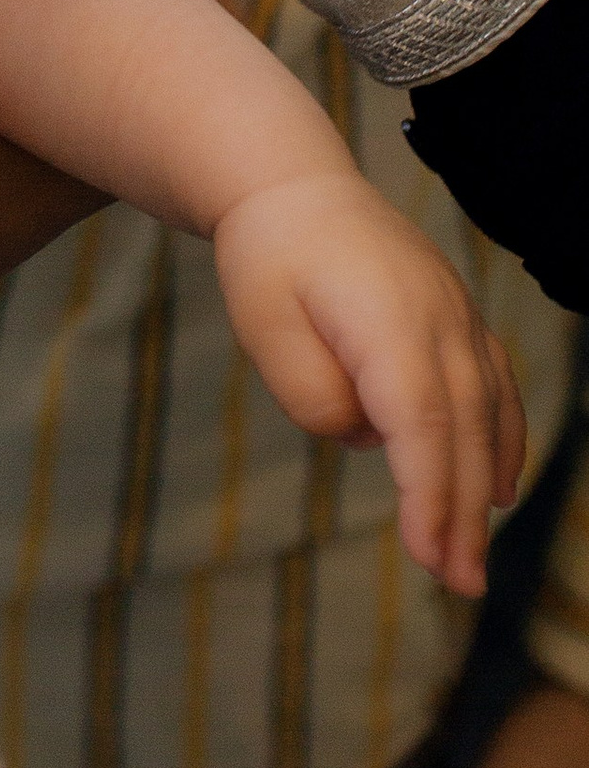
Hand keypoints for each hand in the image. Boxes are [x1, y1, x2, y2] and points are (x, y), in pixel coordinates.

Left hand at [212, 175, 523, 598]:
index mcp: (389, 320)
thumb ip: (311, 392)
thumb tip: (366, 434)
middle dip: (462, 512)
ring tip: (472, 558)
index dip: (430, 492)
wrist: (294, 184)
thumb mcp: (264, 326)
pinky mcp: (459, 318)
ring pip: (487, 414)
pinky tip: (499, 488)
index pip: (421, 421)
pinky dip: (502, 441)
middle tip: (460, 583)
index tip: (428, 553)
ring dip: (483, 488)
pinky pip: (495, 387)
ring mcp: (458, 315)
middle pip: (462, 429)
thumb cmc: (270, 256)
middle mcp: (439, 318)